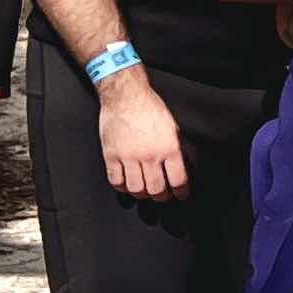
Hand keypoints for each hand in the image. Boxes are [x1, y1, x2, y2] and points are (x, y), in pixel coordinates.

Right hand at [95, 69, 186, 199]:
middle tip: (162, 196)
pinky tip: (127, 183)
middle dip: (161, 197)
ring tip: (145, 191)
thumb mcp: (172, 128)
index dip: (181, 193)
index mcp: (169, 148)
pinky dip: (122, 187)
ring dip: (142, 194)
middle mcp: (150, 155)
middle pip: (156, 190)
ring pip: (136, 189)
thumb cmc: (150, 108)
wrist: (126, 96)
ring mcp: (129, 157)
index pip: (178, 181)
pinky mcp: (111, 155)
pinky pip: (116, 181)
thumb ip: (175, 150)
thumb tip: (178, 169)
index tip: (181, 195)